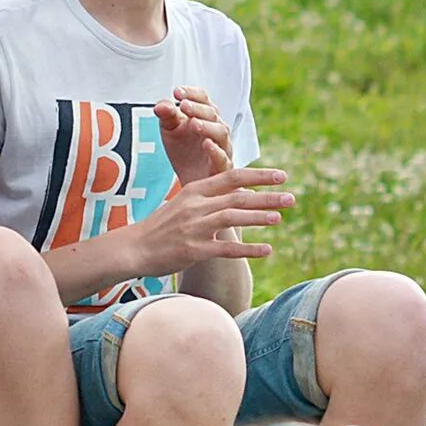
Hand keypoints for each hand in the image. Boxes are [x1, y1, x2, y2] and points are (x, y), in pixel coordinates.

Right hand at [118, 166, 293, 272]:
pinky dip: (249, 249)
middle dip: (267, 196)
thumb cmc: (162, 226)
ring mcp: (194, 228)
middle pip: (238, 196)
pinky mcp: (194, 250)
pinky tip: (267, 250)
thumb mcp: (183, 203)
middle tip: (292, 197)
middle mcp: (195, 206)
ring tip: (280, 218)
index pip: (231, 176)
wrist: (134, 248)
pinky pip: (226, 248)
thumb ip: (210, 197)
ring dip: (259, 217)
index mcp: (194, 190)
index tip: (282, 175)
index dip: (259, 176)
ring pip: (233, 218)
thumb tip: (241, 193)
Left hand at [156, 85, 233, 185]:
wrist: (190, 180)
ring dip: (208, 126)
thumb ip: (166, 115)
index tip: (176, 92)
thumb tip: (161, 106)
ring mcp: (223, 148)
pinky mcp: (223, 168)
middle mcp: (217, 129)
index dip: (192, 93)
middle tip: (184, 106)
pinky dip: (216, 151)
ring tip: (194, 123)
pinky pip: (223, 158)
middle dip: (198, 108)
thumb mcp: (170, 130)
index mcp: (205, 116)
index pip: (203, 98)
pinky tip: (206, 144)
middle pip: (212, 113)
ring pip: (221, 133)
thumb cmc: (183, 150)